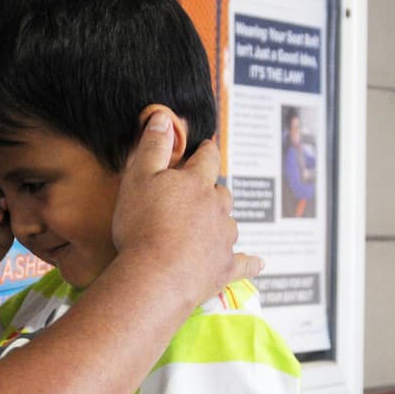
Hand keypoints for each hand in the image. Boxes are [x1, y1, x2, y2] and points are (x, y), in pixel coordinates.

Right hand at [112, 112, 261, 303]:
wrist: (154, 276)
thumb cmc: (141, 226)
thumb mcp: (138, 177)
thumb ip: (153, 146)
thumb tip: (164, 117)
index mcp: (195, 183)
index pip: (206, 157)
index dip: (204, 151)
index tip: (204, 149)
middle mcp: (216, 207)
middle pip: (221, 192)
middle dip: (211, 191)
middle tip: (196, 196)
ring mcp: (223, 238)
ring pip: (229, 223)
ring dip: (220, 223)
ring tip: (206, 229)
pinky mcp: (225, 267)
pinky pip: (244, 262)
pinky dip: (250, 262)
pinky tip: (257, 263)